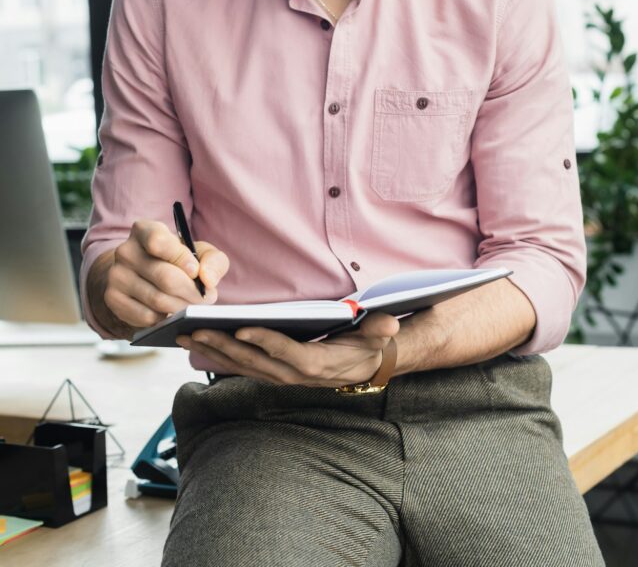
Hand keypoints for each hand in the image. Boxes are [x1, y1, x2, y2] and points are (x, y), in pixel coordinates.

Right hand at [90, 218, 229, 338]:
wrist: (142, 275)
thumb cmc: (177, 261)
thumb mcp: (198, 252)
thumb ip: (212, 260)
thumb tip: (207, 279)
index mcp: (145, 230)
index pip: (158, 242)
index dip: (181, 258)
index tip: (196, 271)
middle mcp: (126, 251)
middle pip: (164, 277)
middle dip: (191, 292)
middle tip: (205, 299)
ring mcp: (117, 276)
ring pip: (157, 300)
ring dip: (182, 307)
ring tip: (193, 306)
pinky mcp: (113, 299)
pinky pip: (146, 316)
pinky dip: (165, 318)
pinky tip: (171, 312)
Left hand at [176, 311, 399, 386]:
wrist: (366, 368)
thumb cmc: (368, 345)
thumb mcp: (379, 336)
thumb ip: (380, 329)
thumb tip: (389, 322)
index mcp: (318, 364)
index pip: (288, 353)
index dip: (266, 342)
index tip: (243, 329)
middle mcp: (295, 375)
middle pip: (255, 362)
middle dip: (223, 346)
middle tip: (195, 329)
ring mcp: (282, 377)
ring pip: (242, 367)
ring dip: (212, 352)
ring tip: (185, 334)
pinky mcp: (273, 374)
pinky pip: (242, 368)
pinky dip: (218, 357)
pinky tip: (197, 345)